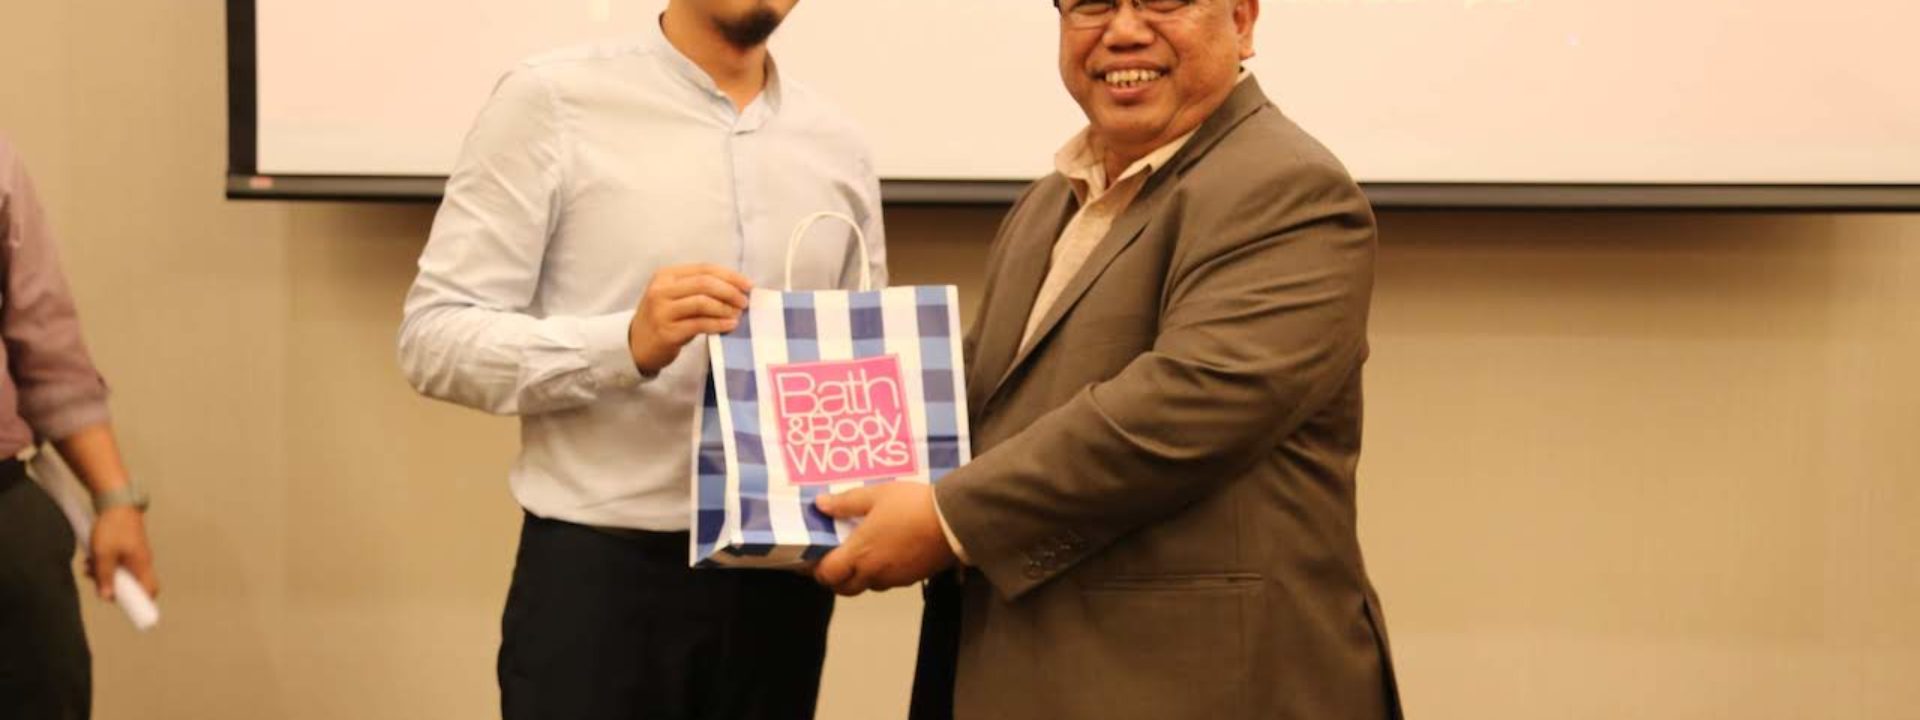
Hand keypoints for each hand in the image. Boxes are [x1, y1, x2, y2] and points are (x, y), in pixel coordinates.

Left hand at [89, 506, 159, 600]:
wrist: (116, 502)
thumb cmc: (113, 527)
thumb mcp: (104, 555)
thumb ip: (105, 577)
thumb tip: (107, 597)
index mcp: (142, 565)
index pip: (150, 590)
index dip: (142, 602)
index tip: (129, 608)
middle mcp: (143, 561)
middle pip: (132, 583)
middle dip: (113, 586)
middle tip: (97, 583)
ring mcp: (136, 553)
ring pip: (122, 572)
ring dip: (105, 573)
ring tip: (88, 567)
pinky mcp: (129, 546)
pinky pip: (119, 562)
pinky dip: (106, 563)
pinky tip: (92, 558)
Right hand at [629, 264, 753, 373]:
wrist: (636, 345)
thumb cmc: (664, 318)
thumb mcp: (675, 296)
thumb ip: (699, 289)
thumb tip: (737, 288)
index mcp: (666, 275)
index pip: (704, 269)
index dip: (729, 275)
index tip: (748, 285)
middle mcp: (661, 290)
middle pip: (704, 283)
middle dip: (729, 291)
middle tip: (744, 301)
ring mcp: (662, 311)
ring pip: (702, 303)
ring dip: (725, 308)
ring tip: (738, 314)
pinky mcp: (667, 332)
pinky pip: (699, 324)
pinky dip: (718, 324)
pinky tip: (730, 325)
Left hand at [812, 483, 955, 595]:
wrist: (953, 520)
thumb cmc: (911, 505)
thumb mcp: (876, 495)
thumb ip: (846, 502)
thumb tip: (820, 504)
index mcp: (859, 553)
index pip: (827, 574)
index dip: (814, 570)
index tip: (808, 561)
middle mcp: (873, 572)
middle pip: (843, 588)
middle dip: (834, 579)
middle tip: (832, 562)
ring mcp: (894, 578)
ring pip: (866, 586)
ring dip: (857, 577)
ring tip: (860, 557)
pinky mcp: (912, 578)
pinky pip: (888, 582)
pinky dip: (880, 573)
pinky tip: (886, 555)